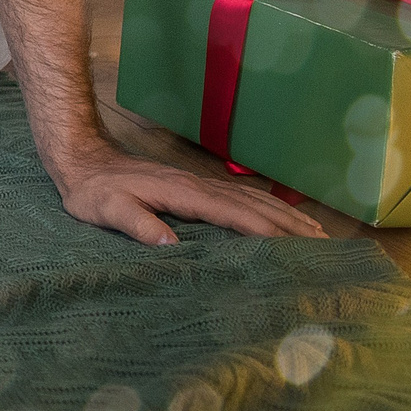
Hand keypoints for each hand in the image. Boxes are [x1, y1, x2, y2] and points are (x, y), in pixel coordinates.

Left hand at [50, 142, 327, 244]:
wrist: (82, 159)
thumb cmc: (94, 191)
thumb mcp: (106, 210)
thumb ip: (136, 224)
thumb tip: (170, 246)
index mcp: (185, 194)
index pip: (236, 216)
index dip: (268, 233)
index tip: (299, 250)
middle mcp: (200, 186)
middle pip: (256, 207)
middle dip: (292, 227)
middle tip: (328, 250)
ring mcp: (201, 184)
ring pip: (254, 200)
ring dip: (288, 216)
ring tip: (320, 236)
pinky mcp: (197, 187)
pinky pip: (243, 199)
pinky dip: (270, 208)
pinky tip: (283, 218)